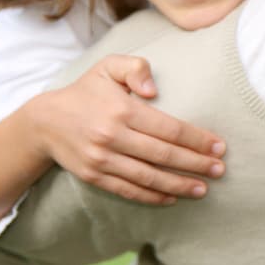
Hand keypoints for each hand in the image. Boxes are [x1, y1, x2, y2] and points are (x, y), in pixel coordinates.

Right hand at [23, 55, 224, 204]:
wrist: (43, 122)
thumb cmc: (85, 91)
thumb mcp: (107, 66)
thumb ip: (135, 68)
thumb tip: (153, 89)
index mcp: (121, 110)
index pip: (169, 128)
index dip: (197, 140)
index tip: (219, 147)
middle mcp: (112, 137)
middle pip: (163, 155)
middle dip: (196, 164)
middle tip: (220, 170)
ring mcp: (101, 160)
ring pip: (148, 177)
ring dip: (179, 185)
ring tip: (203, 189)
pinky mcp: (94, 177)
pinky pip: (128, 190)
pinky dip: (152, 196)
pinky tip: (172, 198)